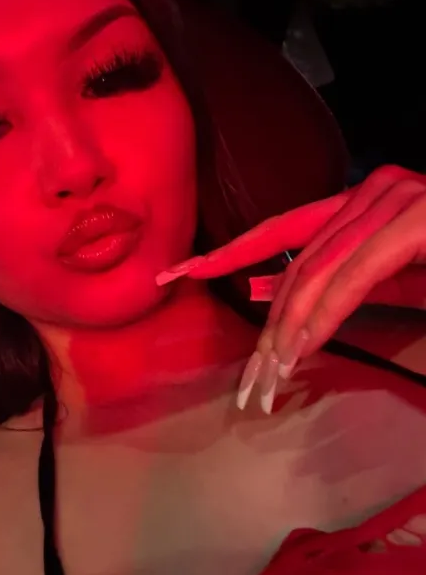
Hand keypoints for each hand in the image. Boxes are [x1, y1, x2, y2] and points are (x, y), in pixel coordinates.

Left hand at [156, 165, 425, 412]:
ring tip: (269, 379)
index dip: (223, 254)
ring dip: (288, 331)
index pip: (276, 231)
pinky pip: (353, 276)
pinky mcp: (415, 222)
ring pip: (316, 271)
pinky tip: (301, 350)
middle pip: (294, 262)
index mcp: (360, 201)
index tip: (172, 274)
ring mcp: (392, 201)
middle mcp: (370, 192)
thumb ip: (343, 286)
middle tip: (249, 382)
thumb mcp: (399, 280)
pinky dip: (323, 316)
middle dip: (266, 326)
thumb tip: (276, 300)